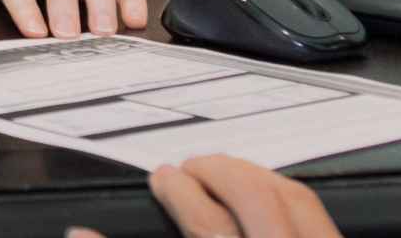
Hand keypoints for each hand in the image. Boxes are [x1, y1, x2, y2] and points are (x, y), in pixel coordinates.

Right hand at [67, 154, 341, 237]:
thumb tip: (79, 231)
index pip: (206, 223)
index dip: (178, 192)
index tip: (163, 178)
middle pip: (256, 196)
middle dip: (215, 170)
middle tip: (189, 168)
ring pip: (297, 199)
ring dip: (255, 177)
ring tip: (225, 175)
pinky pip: (321, 218)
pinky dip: (289, 200)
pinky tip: (271, 203)